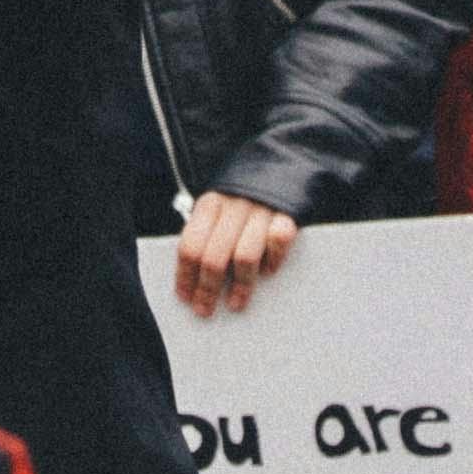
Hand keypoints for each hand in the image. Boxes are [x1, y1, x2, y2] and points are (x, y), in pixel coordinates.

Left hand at [168, 192, 301, 317]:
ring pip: (244, 257)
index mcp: (209, 205)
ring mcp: (261, 210)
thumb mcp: (217, 210)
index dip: (185, 275)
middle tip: (205, 309)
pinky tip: (268, 272)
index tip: (184, 297)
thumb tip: (191, 281)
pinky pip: (278, 243)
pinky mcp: (287, 214)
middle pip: (214, 256)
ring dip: (240, 285)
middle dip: (207, 288)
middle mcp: (232, 206)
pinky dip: (273, 261)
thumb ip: (206, 236)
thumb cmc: (240, 201)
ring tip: (235, 303)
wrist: (279, 164)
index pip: (190, 245)